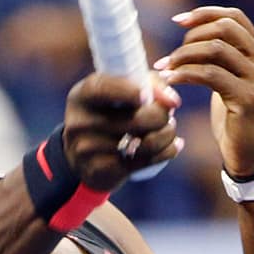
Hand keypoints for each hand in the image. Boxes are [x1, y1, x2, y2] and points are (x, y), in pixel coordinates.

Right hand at [63, 74, 182, 191]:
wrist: (81, 156)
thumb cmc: (107, 113)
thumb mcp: (116, 91)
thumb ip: (146, 83)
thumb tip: (171, 100)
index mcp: (82, 95)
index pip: (105, 89)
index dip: (131, 91)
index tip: (149, 95)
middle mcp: (80, 122)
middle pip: (138, 119)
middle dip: (162, 115)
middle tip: (167, 114)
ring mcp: (88, 149)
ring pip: (147, 143)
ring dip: (168, 134)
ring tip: (169, 130)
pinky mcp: (101, 170)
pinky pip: (146, 161)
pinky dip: (167, 152)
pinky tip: (173, 146)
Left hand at [156, 7, 253, 177]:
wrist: (251, 157)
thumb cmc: (235, 121)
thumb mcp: (231, 84)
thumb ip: (222, 61)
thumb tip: (192, 37)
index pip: (236, 18)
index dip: (205, 14)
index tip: (177, 21)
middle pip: (225, 29)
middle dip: (191, 37)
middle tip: (169, 57)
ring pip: (215, 49)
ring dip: (183, 56)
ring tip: (163, 69)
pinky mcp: (248, 99)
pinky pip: (210, 75)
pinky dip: (185, 74)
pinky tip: (169, 81)